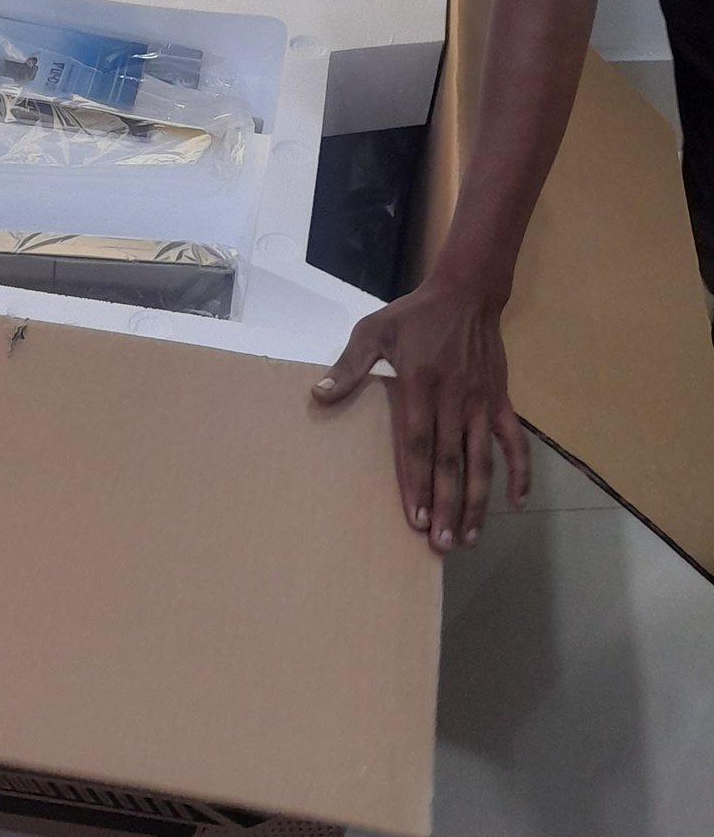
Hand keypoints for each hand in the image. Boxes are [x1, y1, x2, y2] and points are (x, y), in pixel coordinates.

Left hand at [313, 275, 529, 552]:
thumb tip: (318, 394)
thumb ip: (348, 366)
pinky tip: (516, 503)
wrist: (467, 292)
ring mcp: (483, 403)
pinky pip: (515, 442)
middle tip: (442, 543)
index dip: (417, 482)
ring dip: (478, 501)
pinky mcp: (502, 401)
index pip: (418, 443)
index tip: (416, 517)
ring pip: (482, 460)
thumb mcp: (373, 331)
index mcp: (420, 384)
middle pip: (450, 461)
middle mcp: (455, 399)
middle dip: (447, 504)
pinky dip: (519, 472)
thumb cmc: (414, 316)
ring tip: (470, 536)